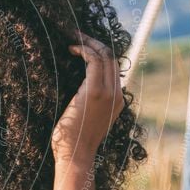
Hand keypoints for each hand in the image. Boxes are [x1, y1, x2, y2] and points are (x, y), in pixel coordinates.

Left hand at [51, 31, 124, 164]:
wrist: (75, 156)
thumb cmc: (73, 142)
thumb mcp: (84, 119)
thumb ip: (87, 104)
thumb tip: (76, 92)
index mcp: (117, 101)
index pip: (114, 68)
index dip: (100, 52)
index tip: (84, 45)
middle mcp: (117, 95)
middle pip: (112, 57)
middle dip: (95, 42)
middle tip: (77, 34)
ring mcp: (108, 93)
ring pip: (105, 55)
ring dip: (89, 42)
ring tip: (73, 36)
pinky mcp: (94, 92)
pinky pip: (94, 61)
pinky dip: (84, 50)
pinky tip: (71, 48)